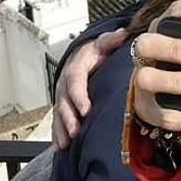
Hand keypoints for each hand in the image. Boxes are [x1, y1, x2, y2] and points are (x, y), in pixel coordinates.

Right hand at [50, 27, 126, 148]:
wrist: (82, 55)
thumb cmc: (94, 52)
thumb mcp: (103, 43)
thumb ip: (112, 40)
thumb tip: (123, 33)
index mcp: (76, 67)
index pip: (75, 81)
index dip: (79, 96)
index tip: (86, 109)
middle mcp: (65, 83)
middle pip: (65, 101)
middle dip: (69, 118)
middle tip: (76, 131)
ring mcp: (62, 96)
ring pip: (59, 113)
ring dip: (61, 129)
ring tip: (66, 143)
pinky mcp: (63, 106)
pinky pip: (57, 121)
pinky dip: (57, 134)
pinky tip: (60, 147)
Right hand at [131, 0, 180, 134]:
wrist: (163, 96)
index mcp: (164, 30)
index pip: (174, 11)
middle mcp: (148, 52)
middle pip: (149, 42)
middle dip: (178, 48)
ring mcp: (143, 80)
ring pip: (147, 78)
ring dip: (178, 82)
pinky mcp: (147, 108)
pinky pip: (164, 115)